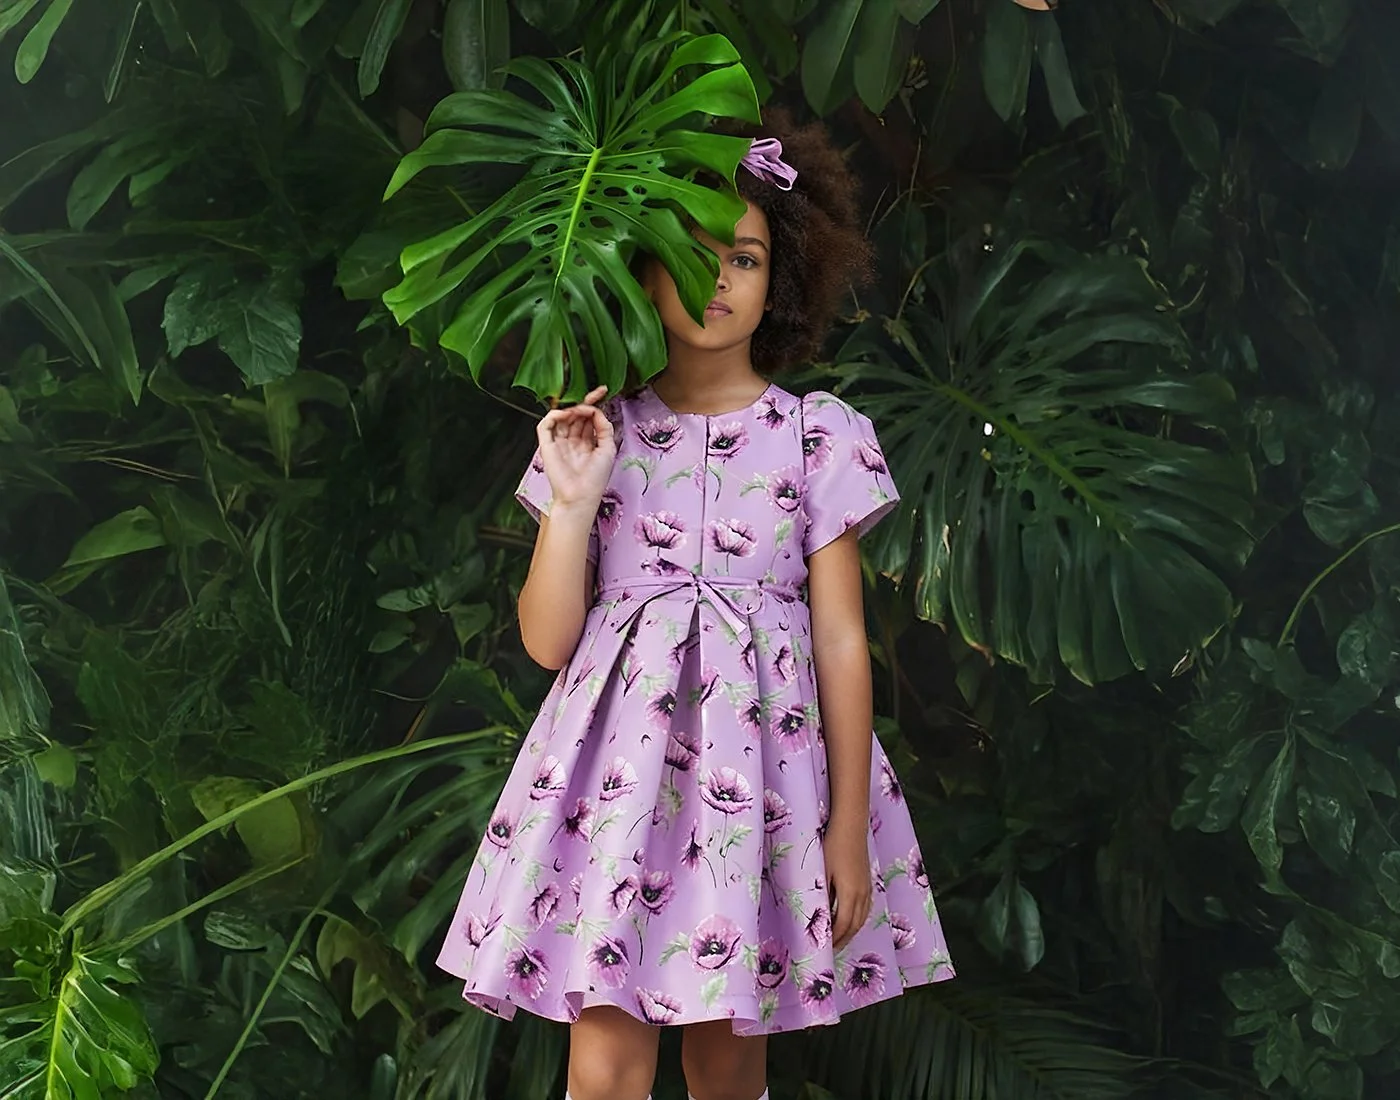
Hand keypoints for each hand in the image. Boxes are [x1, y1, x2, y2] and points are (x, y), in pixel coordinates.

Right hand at [537, 385, 615, 510]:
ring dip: (572, 409)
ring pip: (561, 416)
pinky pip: (545, 425)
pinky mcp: (546, 445)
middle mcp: (572, 441)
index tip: (602, 390)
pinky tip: (565, 414)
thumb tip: (596, 410)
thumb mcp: (608, 449)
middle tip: (594, 394)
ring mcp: (559, 442)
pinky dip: (554, 415)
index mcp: (587, 443)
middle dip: (584, 402)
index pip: (588, 417)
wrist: (580, 496)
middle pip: (576, 414)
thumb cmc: (595, 478)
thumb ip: (604, 427)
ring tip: (581, 410)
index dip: (594, 403)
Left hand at [824, 823, 872, 951]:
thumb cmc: (833, 845)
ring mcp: (867, 888)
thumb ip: (823, 894)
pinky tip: (851, 921)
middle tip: (830, 951)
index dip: (834, 938)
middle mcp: (862, 894)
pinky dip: (857, 920)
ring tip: (839, 941)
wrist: (851, 827)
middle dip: (843, 940)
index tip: (824, 948)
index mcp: (850, 893)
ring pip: (862, 918)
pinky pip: (865, 909)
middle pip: (854, 925)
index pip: (843, 924)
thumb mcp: (823, 870)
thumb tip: (820, 915)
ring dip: (851, 932)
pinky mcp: (867, 881)